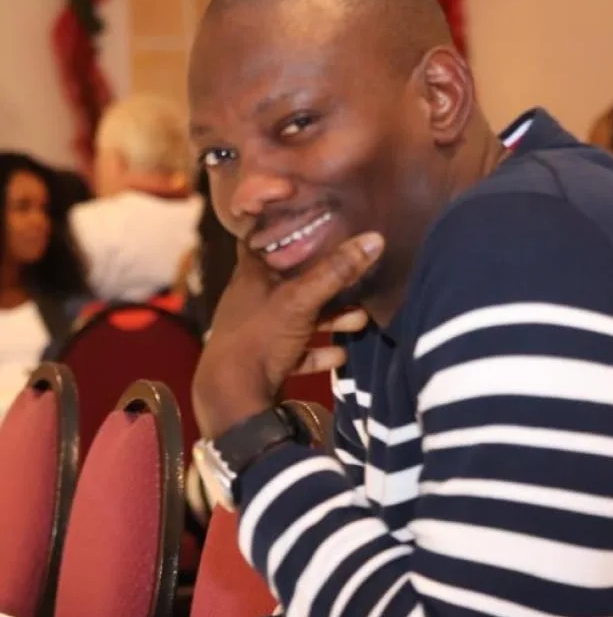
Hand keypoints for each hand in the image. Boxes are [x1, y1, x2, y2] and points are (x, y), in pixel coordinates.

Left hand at [193, 231, 383, 438]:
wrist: (234, 397)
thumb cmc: (260, 336)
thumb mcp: (301, 300)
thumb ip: (336, 271)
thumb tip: (374, 239)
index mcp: (251, 275)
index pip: (262, 237)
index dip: (283, 226)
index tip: (311, 219)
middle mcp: (254, 298)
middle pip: (292, 279)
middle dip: (327, 281)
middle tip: (354, 274)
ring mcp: (260, 330)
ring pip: (301, 316)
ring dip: (331, 318)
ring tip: (360, 319)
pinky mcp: (268, 359)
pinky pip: (299, 350)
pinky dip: (319, 351)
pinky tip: (340, 355)